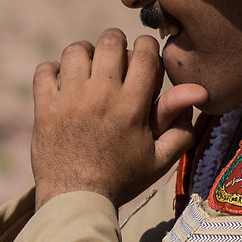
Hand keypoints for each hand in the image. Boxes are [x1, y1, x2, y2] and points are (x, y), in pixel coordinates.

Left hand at [31, 29, 206, 206]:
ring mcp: (69, 100)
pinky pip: (44, 70)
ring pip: (75, 51)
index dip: (146, 49)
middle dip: (116, 44)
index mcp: (132, 106)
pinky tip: (62, 84)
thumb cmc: (122, 180)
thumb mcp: (159, 158)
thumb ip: (179, 123)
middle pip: (110, 41)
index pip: (144, 51)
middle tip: (114, 61)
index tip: (142, 61)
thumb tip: (197, 90)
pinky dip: (52, 71)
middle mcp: (101, 96)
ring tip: (87, 69)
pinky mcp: (44, 108)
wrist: (76, 201)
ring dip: (84, 54)